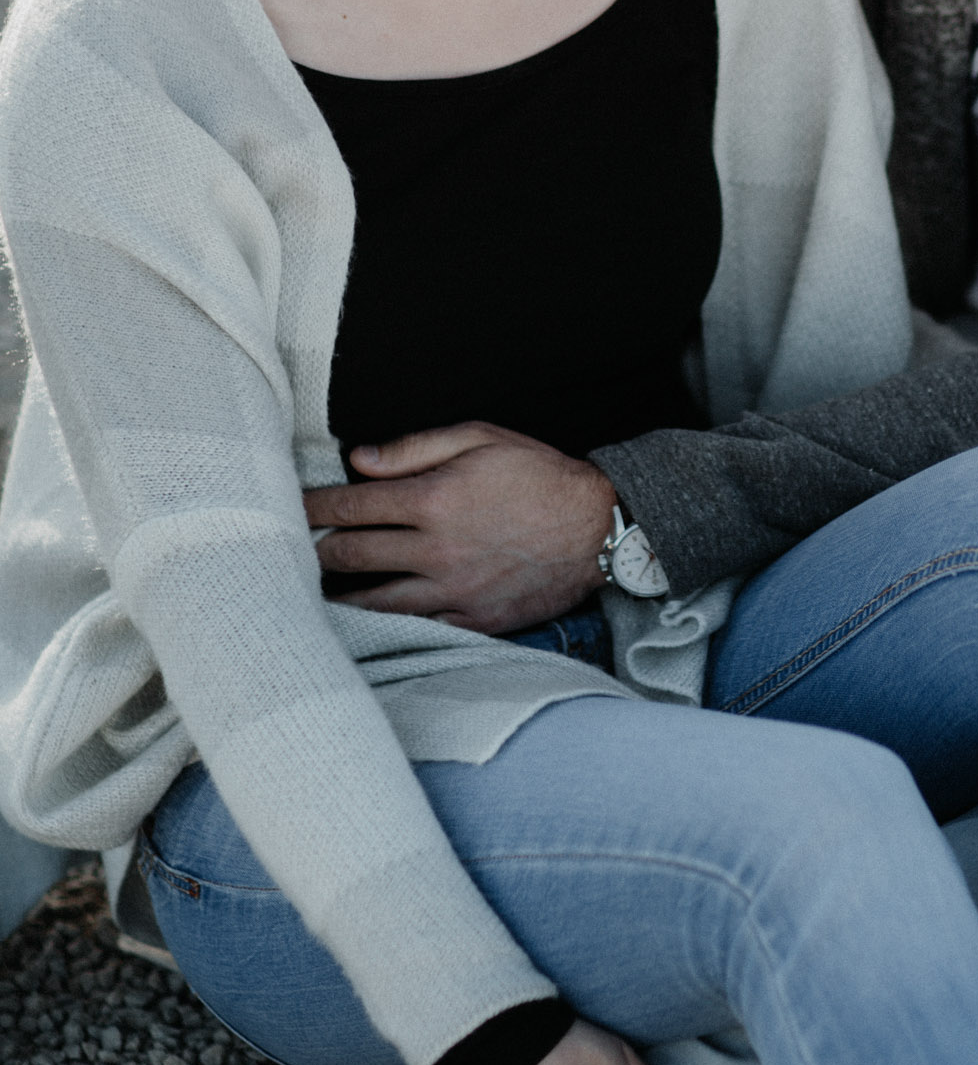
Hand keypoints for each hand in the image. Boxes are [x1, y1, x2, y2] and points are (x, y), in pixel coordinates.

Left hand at [304, 422, 617, 635]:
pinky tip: (366, 619)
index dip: (312, 507)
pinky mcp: (473, 620)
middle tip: (294, 550)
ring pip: (373, 602)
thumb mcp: (482, 438)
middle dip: (316, 551)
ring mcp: (452, 590)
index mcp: (433, 498)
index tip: (292, 507)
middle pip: (350, 556)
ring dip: (338, 596)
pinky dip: (384, 624)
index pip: (350, 506)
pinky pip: (415, 627)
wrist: (597, 528)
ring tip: (315, 591)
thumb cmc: (539, 474)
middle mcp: (435, 549)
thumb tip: (360, 459)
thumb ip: (415, 448)